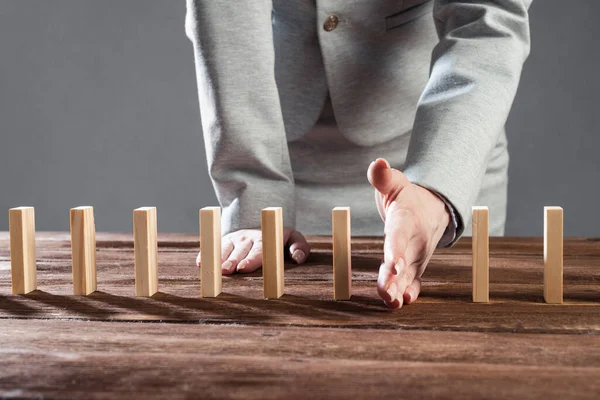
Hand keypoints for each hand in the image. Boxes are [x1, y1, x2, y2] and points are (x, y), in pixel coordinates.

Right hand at [196, 228, 310, 274]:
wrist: (262, 222)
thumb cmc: (280, 237)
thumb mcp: (293, 238)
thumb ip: (299, 247)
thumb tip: (298, 258)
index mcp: (265, 240)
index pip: (258, 251)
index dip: (250, 260)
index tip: (243, 268)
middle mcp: (247, 239)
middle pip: (238, 253)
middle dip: (231, 262)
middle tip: (226, 271)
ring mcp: (234, 239)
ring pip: (224, 250)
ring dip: (218, 260)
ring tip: (212, 270)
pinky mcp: (224, 241)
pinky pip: (213, 247)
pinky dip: (206, 254)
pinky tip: (201, 263)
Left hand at [367, 158, 449, 308]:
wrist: (433, 208)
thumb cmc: (407, 195)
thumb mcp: (395, 182)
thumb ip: (382, 176)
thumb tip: (378, 162)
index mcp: (406, 220)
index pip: (399, 236)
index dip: (395, 250)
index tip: (391, 264)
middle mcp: (414, 241)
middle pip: (403, 262)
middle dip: (394, 279)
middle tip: (386, 293)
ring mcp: (417, 256)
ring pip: (407, 276)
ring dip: (399, 290)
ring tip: (390, 303)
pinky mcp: (417, 266)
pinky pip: (414, 281)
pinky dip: (410, 292)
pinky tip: (403, 302)